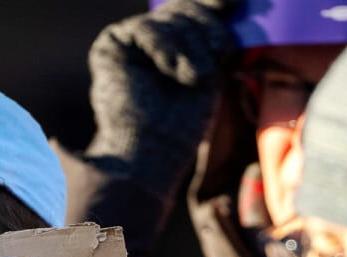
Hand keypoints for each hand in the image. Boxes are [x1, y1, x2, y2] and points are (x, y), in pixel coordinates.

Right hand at [85, 0, 239, 196]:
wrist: (153, 151)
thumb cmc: (183, 123)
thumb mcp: (209, 70)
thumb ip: (213, 35)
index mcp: (172, 47)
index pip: (194, 13)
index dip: (213, 7)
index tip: (236, 1)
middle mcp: (148, 41)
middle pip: (184, 10)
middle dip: (207, 28)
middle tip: (219, 52)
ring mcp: (128, 42)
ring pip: (169, 19)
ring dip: (190, 47)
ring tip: (193, 77)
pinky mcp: (110, 47)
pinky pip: (146, 29)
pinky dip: (165, 49)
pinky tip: (171, 71)